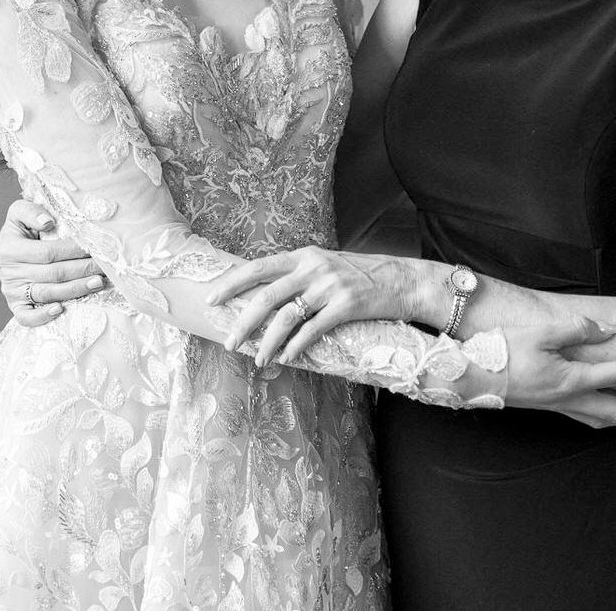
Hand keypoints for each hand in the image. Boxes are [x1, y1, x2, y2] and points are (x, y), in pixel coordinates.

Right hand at [0, 198, 106, 326]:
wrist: (8, 252)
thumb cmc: (22, 231)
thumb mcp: (19, 214)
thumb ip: (30, 211)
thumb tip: (48, 222)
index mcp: (9, 248)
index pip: (47, 252)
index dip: (72, 251)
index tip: (93, 247)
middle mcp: (9, 272)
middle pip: (52, 274)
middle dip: (81, 270)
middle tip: (104, 267)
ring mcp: (11, 291)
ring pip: (47, 294)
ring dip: (75, 289)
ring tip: (97, 283)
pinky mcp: (16, 306)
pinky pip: (27, 317)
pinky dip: (42, 316)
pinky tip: (61, 310)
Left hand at [204, 245, 435, 362]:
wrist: (404, 280)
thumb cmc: (362, 275)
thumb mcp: (326, 266)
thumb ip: (299, 275)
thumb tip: (265, 294)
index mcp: (303, 256)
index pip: (257, 268)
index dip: (231, 283)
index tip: (210, 299)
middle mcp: (312, 268)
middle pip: (265, 296)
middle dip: (243, 322)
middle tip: (229, 341)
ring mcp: (329, 286)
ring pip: (286, 317)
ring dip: (269, 342)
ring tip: (259, 359)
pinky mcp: (347, 305)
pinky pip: (313, 330)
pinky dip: (297, 346)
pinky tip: (288, 358)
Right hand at [501, 312, 615, 424]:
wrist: (472, 377)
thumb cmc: (502, 352)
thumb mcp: (540, 331)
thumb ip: (578, 329)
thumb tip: (610, 331)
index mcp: (575, 380)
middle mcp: (574, 399)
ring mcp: (563, 407)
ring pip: (610, 419)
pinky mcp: (553, 407)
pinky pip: (593, 417)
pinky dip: (613, 417)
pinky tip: (614, 412)